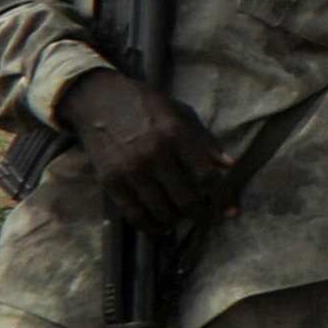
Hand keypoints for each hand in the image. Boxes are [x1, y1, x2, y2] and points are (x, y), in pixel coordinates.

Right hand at [56, 67, 235, 242]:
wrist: (97, 100)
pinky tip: (160, 227)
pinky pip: (133, 213)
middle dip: (201, 215)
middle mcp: (155, 154)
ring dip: (177, 221)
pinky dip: (150, 226)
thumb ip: (205, 141)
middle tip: (206, 218)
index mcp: (177, 134)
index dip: (222, 198)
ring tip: (182, 219)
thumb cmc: (145, 106)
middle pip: (186, 199)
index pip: (207, 176)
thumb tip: (230, 165)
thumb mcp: (181, 113)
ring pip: (161, 211)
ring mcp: (130, 169)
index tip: (229, 211)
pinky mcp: (110, 181)